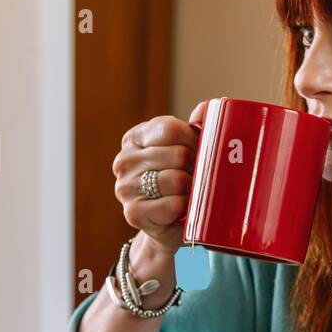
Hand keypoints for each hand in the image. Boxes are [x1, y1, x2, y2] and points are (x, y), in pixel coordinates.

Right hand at [111, 103, 206, 253]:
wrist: (169, 224)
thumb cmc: (181, 182)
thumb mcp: (187, 150)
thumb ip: (196, 127)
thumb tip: (207, 107)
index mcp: (135, 137)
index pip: (171, 129)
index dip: (194, 140)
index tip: (199, 151)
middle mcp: (124, 160)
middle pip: (177, 154)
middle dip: (196, 167)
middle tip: (198, 177)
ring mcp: (124, 187)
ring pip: (175, 179)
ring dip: (192, 189)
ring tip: (190, 193)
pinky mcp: (133, 213)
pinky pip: (172, 205)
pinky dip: (185, 207)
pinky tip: (183, 209)